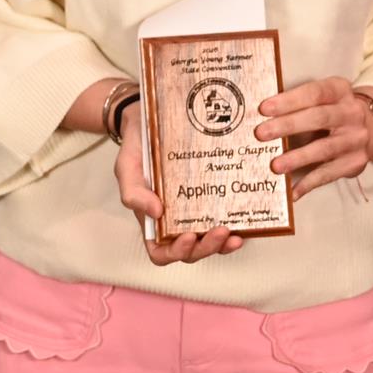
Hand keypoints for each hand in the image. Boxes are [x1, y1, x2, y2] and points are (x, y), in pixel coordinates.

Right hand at [114, 96, 247, 265]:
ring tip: (236, 235)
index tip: (188, 237)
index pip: (161, 252)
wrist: (150, 120)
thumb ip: (133, 192)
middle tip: (221, 232)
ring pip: (210, 240)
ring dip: (223, 244)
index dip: (176, 252)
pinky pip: (225, 217)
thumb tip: (155, 213)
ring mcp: (195, 210)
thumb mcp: (126, 167)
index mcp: (152, 221)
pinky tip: (245, 220)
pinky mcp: (212, 197)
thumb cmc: (137, 147)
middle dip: (207, 248)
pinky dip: (236, 225)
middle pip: (191, 251)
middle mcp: (175, 220)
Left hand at [259, 77, 372, 196]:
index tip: (264, 108)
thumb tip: (261, 118)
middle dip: (288, 125)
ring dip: (297, 158)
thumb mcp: (324, 98)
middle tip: (261, 134)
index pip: (314, 92)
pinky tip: (292, 191)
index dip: (289, 100)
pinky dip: (308, 183)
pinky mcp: (355, 162)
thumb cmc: (333, 111)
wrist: (372, 128)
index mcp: (340, 90)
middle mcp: (352, 113)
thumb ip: (299, 104)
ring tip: (275, 166)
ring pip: (324, 149)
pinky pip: (329, 174)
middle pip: (319, 118)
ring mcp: (356, 139)